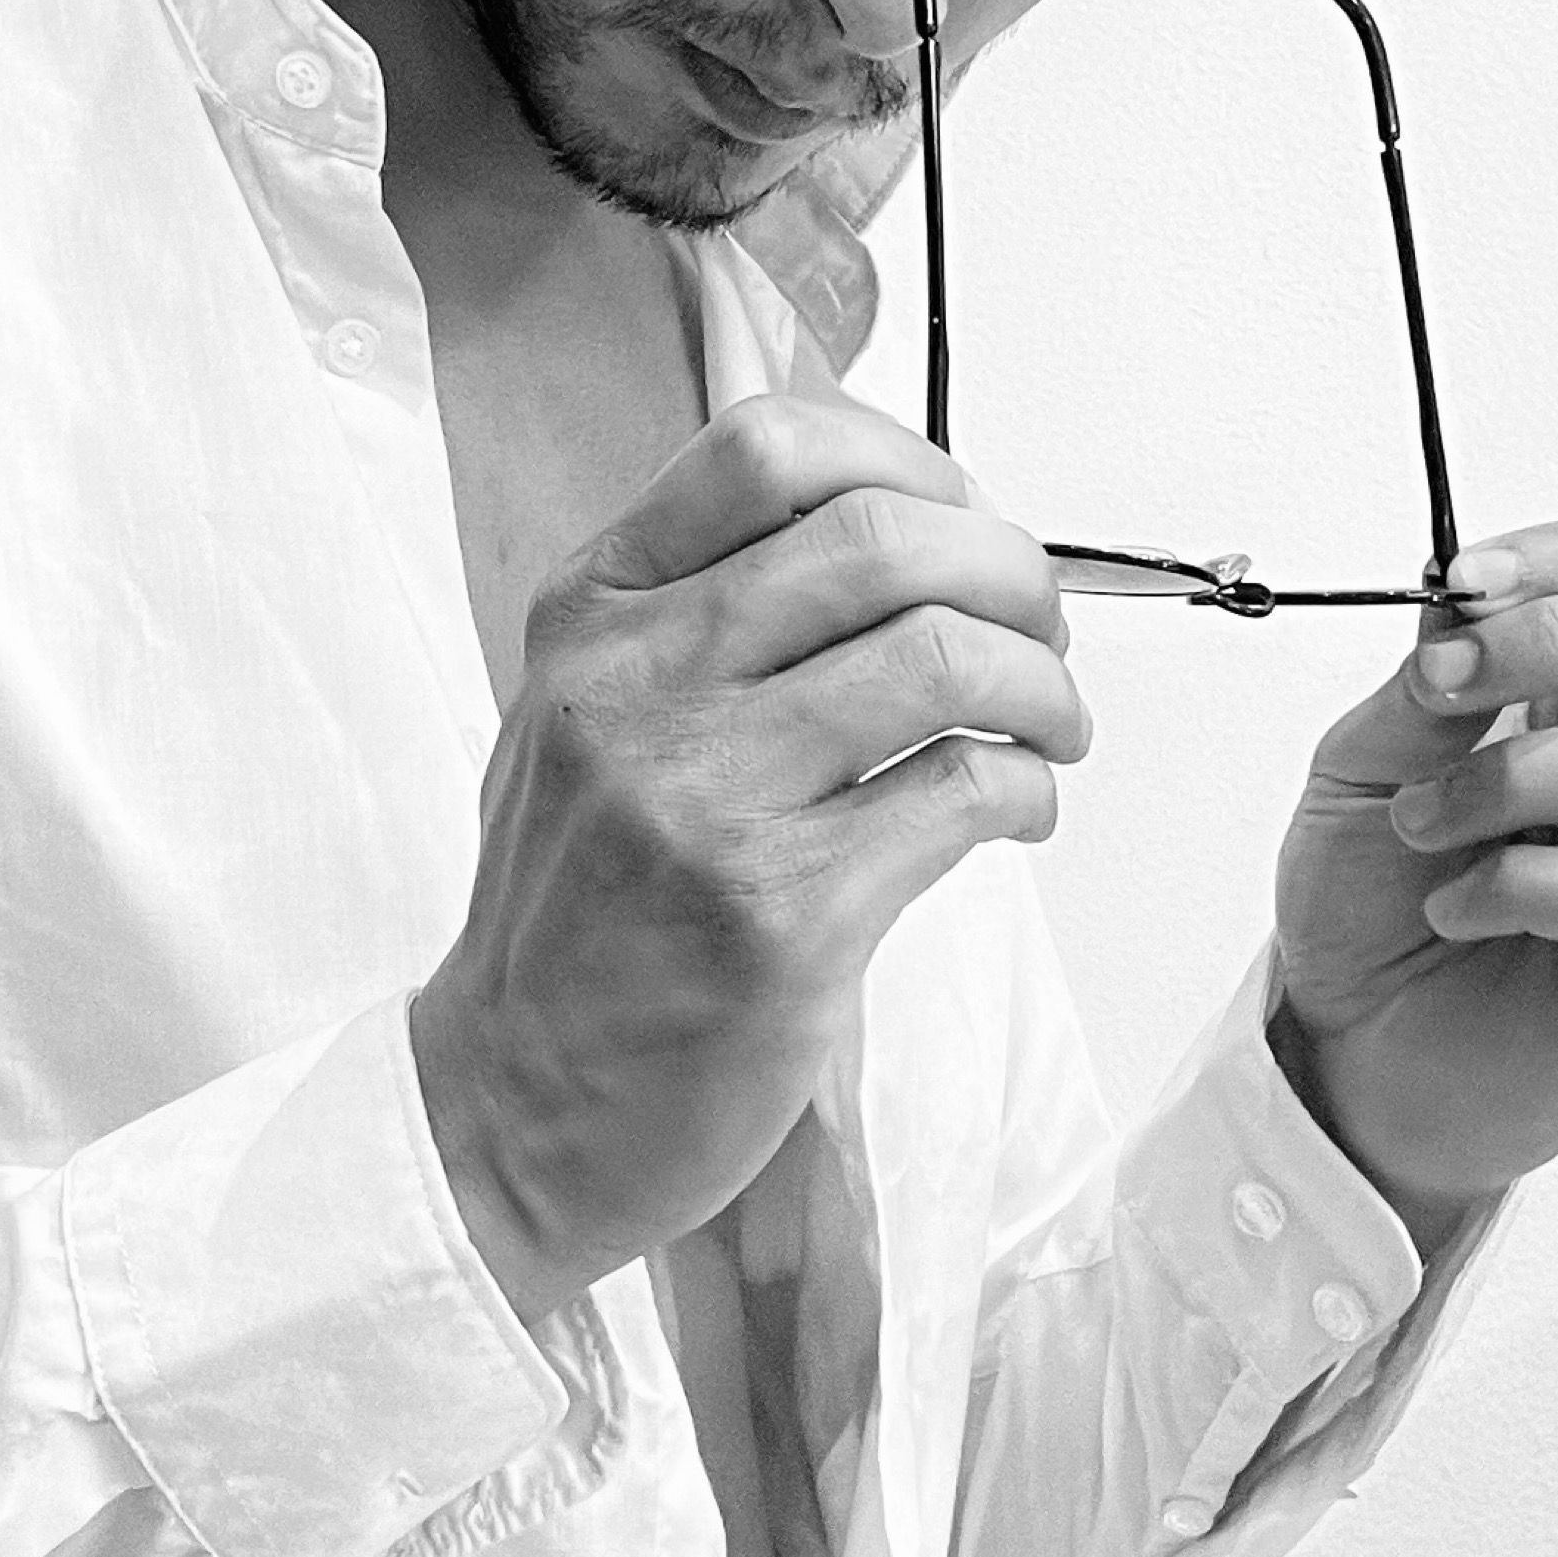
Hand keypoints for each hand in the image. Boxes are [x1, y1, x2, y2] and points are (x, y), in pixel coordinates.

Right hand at [411, 391, 1089, 1322]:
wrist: (508, 1107)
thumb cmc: (575, 913)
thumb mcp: (583, 717)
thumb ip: (701, 616)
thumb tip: (913, 538)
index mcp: (590, 613)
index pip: (766, 449)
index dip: (908, 464)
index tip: (964, 523)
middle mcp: (634, 683)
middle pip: (883, 539)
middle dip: (1011, 574)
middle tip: (1041, 635)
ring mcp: (703, 798)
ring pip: (944, 658)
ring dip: (1041, 687)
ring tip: (1049, 729)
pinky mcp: (782, 916)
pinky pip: (961, 796)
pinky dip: (1026, 791)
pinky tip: (1014, 814)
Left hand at [1270, 522, 1557, 1248]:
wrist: (1346, 1057)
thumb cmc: (1370, 912)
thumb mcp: (1359, 770)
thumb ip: (1422, 686)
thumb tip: (1463, 599)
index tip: (1461, 581)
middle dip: (1555, 639)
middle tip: (1441, 685)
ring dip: (1518, 772)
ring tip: (1427, 826)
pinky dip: (1518, 884)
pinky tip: (1457, 908)